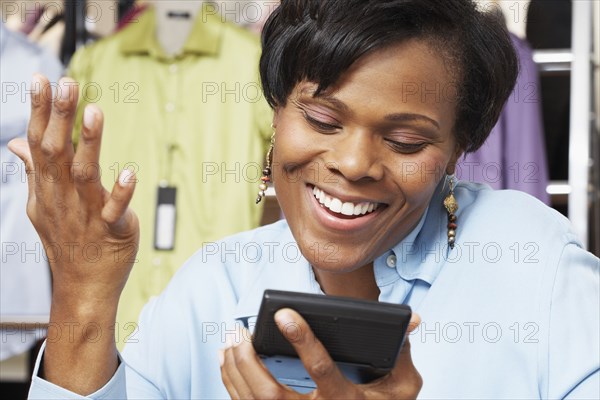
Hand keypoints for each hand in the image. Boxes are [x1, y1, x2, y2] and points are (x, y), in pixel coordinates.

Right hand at [8, 75, 138, 393]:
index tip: (42, 80)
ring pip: (85, 176)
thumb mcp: (42, 204)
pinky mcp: (112, 232)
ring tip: (95, 113)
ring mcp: (86, 215)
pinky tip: (129, 172)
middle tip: (67, 84)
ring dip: (89, 145)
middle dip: (61, 118)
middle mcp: (62, 198)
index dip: (40, 112)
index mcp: (47, 188)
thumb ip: (34, 171)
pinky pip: (115, 212)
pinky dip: (121, 194)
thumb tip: (15, 144)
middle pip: (57, 154)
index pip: (39, 145)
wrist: (82, 288)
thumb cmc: (66, 239)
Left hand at [220, 308, 421, 398]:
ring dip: (234, 369)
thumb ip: (400, 352)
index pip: (322, 369)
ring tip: (230, 340)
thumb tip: (410, 320)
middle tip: (238, 331)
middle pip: (270, 394)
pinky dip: (233, 384)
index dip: (302, 340)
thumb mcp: (402, 386)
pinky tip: (229, 361)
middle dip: (248, 361)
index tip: (283, 313)